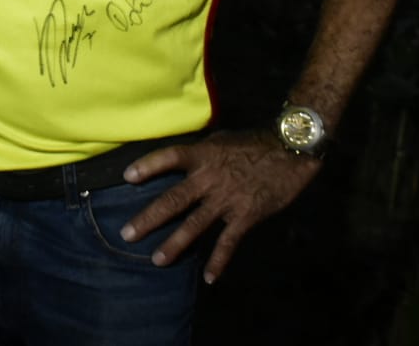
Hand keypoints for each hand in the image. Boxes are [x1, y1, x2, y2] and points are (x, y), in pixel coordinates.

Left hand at [120, 129, 320, 283]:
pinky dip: (219, 261)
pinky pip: (228, 242)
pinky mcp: (245, 215)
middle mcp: (210, 178)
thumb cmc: (255, 142)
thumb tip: (181, 162)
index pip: (169, 157)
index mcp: (203, 155)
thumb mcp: (222, 140)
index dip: (148, 165)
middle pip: (173, 199)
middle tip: (128, 233)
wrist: (291, 150)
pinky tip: (209, 278)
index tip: (127, 176)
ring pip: (195, 224)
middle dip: (149, 218)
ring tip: (157, 260)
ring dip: (175, 244)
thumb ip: (202, 154)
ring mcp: (227, 199)